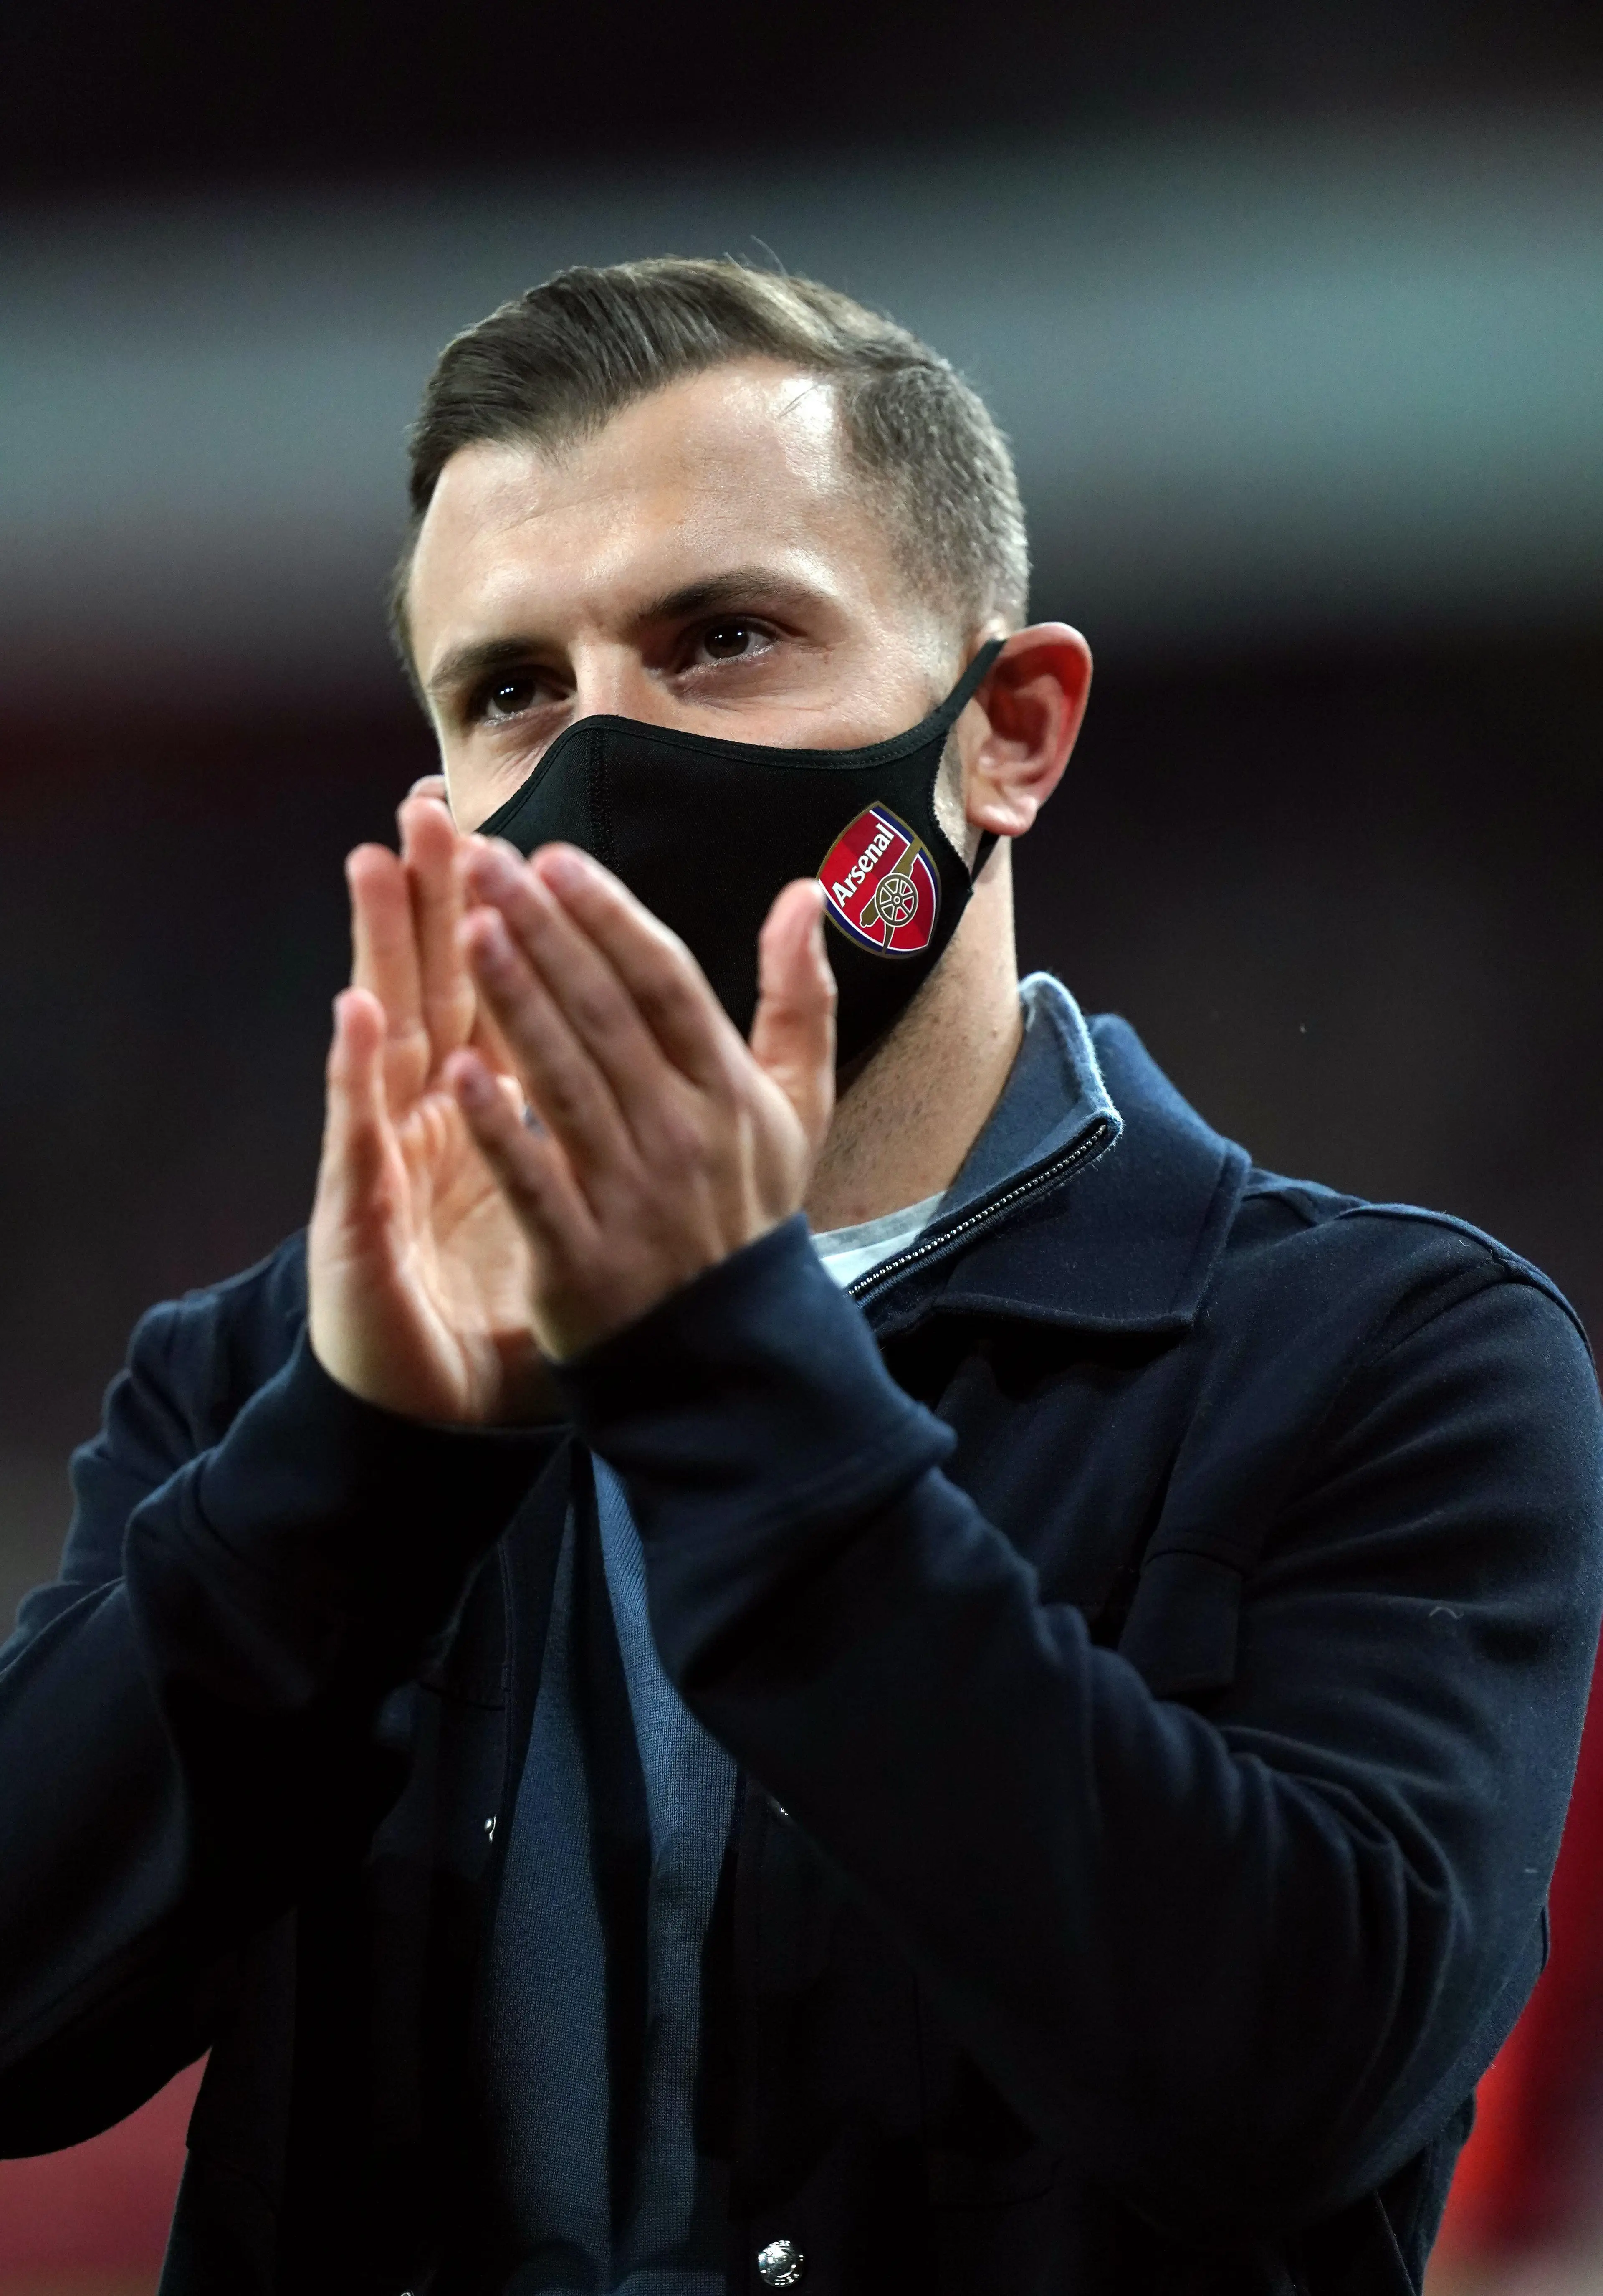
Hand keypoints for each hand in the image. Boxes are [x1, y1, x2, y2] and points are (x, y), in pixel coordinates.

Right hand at [307, 784, 555, 1422]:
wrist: (447, 1401)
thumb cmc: (515, 1288)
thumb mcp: (576, 1198)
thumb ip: (609, 1114)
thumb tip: (655, 1041)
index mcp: (490, 1103)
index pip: (495, 989)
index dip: (499, 913)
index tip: (506, 825)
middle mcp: (433, 1116)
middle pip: (432, 985)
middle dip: (429, 894)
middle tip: (427, 803)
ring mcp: (391, 1158)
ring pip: (384, 1035)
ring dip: (377, 948)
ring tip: (372, 863)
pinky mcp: (360, 1214)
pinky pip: (361, 1138)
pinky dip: (357, 1077)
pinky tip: (356, 1017)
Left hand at [444, 841, 835, 1361]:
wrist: (728, 1351)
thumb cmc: (748, 1210)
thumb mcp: (799, 1105)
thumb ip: (800, 996)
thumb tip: (810, 890)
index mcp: (728, 1090)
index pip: (665, 983)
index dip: (609, 917)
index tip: (553, 858)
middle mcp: (683, 1134)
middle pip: (607, 1016)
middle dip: (544, 933)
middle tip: (484, 863)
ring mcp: (632, 1197)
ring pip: (568, 1083)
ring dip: (518, 1003)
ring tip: (466, 930)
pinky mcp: (581, 1259)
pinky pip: (536, 1183)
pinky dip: (499, 1129)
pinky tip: (458, 1071)